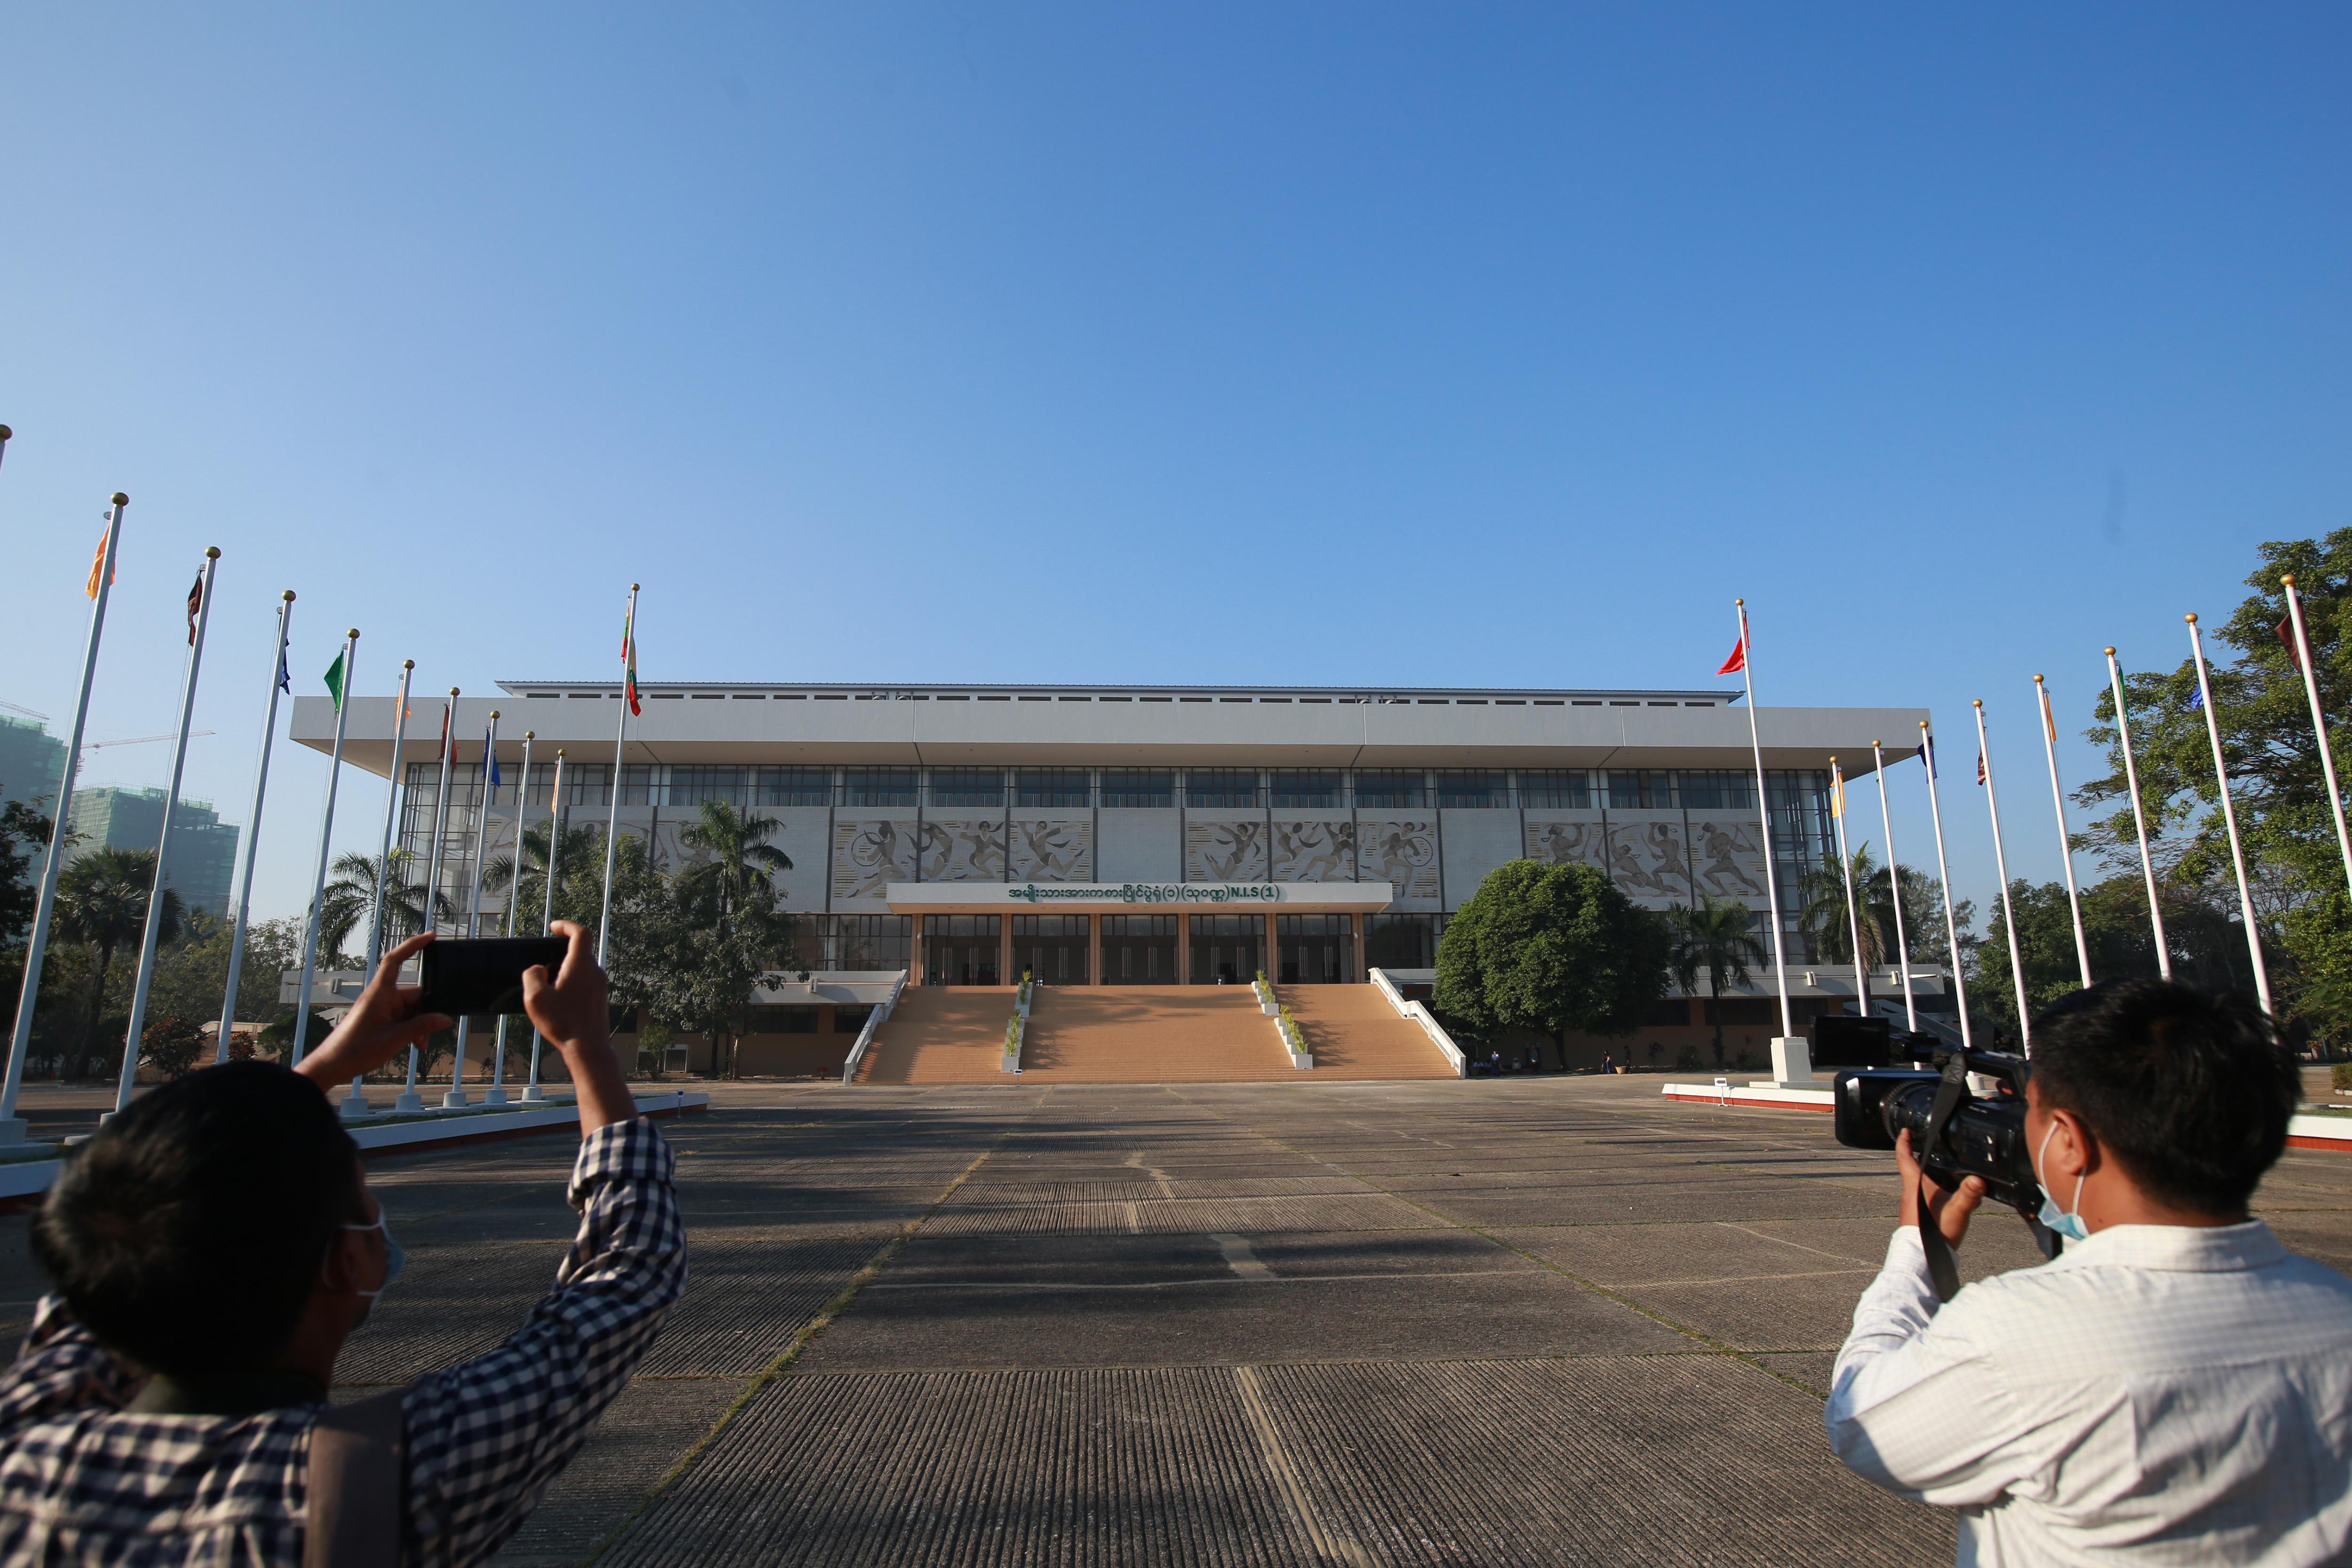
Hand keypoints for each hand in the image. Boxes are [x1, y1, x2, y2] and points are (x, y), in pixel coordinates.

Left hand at [294, 933, 452, 1089]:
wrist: (332, 1066)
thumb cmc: (356, 1049)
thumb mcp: (394, 1039)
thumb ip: (421, 1027)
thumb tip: (445, 1019)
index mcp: (380, 993)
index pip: (395, 960)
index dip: (412, 945)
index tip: (431, 937)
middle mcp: (381, 997)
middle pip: (413, 994)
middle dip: (427, 1012)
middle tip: (432, 1031)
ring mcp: (381, 1009)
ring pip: (411, 1010)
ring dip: (419, 1025)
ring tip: (420, 1044)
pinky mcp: (380, 1020)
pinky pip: (403, 1019)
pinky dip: (412, 1030)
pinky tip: (415, 1045)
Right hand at [522, 921, 608, 1054]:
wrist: (588, 1047)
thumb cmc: (562, 1022)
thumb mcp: (535, 998)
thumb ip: (532, 975)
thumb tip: (538, 968)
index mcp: (581, 965)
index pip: (580, 933)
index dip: (567, 925)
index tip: (554, 927)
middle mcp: (595, 972)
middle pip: (580, 952)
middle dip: (560, 953)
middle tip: (543, 966)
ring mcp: (600, 986)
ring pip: (582, 968)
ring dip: (565, 971)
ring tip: (548, 988)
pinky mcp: (600, 999)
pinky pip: (585, 982)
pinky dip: (571, 983)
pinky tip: (558, 1001)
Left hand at [1896, 1128, 1985, 1248]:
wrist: (1921, 1259)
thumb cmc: (1933, 1236)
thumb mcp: (1956, 1213)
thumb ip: (1969, 1196)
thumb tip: (1978, 1180)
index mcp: (1914, 1186)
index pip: (1904, 1157)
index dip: (1903, 1141)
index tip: (1905, 1130)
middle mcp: (1909, 1192)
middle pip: (1912, 1168)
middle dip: (1921, 1156)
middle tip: (1933, 1145)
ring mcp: (1911, 1203)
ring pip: (1918, 1182)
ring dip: (1928, 1174)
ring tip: (1945, 1168)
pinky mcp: (1916, 1213)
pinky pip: (1922, 1194)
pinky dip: (1932, 1189)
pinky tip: (1946, 1195)